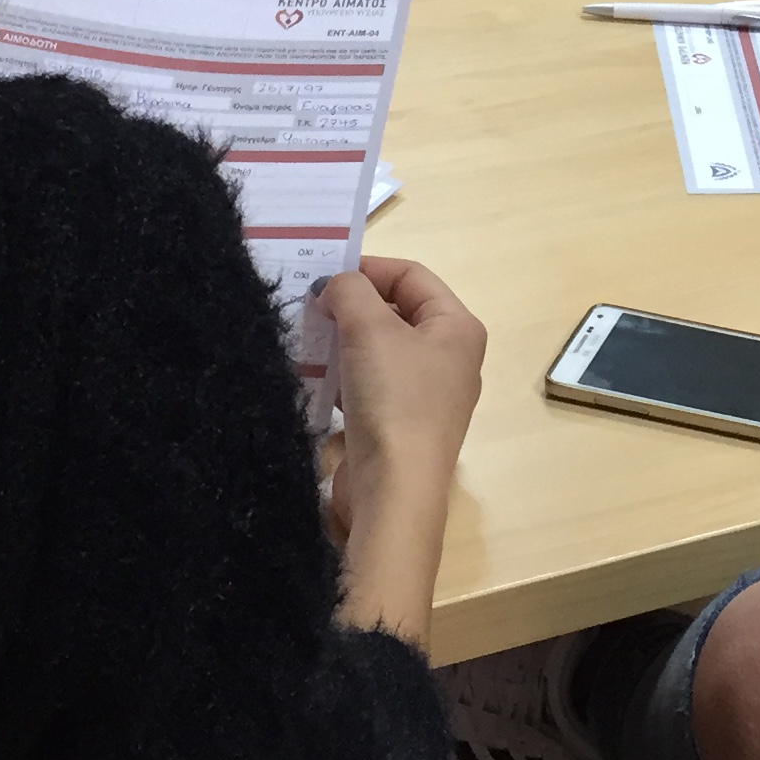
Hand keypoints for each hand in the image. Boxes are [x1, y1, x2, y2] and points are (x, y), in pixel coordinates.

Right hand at [322, 256, 485, 539]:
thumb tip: (335, 286)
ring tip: (301, 336)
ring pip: (377, 350)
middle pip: (395, 312)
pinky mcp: (397, 425)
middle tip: (306, 304)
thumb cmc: (393, 399)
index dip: (367, 267)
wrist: (393, 491)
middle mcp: (449, 358)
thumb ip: (350, 291)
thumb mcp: (369, 328)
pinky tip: (310, 377)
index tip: (321, 274)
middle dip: (351, 305)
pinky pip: (367, 385)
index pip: (412, 276)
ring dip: (341, 341)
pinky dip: (340, 376)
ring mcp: (424, 395)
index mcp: (457, 327)